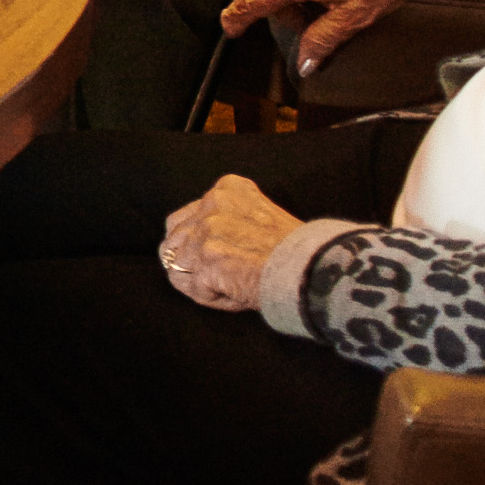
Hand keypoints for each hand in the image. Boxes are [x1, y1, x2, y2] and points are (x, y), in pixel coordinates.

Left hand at [160, 174, 301, 311]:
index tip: (223, 257)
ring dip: (201, 282)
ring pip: (178, 266)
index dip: (197, 245)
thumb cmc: (293, 253)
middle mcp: (212, 203)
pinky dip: (209, 296)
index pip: (184, 219)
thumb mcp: (259, 217)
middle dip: (191, 263)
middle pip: (172, 241)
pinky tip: (235, 290)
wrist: (312, 270)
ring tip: (234, 282)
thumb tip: (189, 246)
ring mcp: (207, 230)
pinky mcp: (207, 258)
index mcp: (227, 188)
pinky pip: (190, 286)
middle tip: (223, 275)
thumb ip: (226, 221)